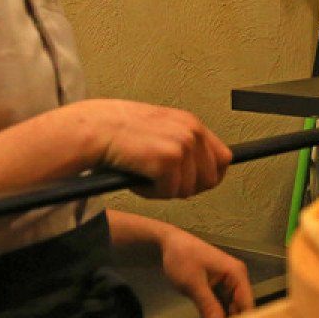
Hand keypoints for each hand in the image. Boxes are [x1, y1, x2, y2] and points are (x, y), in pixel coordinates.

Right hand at [62, 99, 231, 198]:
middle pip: (210, 180)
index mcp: (193, 124)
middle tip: (160, 182)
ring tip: (144, 175)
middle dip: (186, 188)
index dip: (209, 176)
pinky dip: (150, 193)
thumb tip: (204, 173)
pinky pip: (168, 193)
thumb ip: (183, 144)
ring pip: (187, 190)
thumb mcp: (162, 130)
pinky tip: (136, 178)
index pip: (223, 159)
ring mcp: (182, 146)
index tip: (192, 183)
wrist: (94, 129)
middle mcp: (192, 133)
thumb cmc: (120, 133)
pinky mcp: (167, 161)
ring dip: (164, 190)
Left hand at [159, 227, 254, 317]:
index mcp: (236, 274)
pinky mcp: (217, 287)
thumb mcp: (193, 283)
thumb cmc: (182, 258)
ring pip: (231, 308)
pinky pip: (222, 304)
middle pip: (241, 308)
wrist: (169, 243)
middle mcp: (236, 279)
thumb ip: (208, 305)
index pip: (247, 303)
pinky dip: (217, 315)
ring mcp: (227, 283)